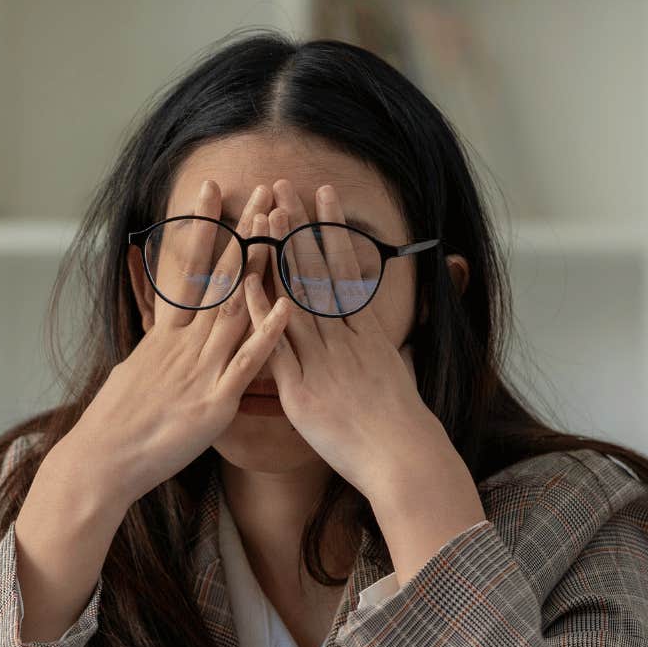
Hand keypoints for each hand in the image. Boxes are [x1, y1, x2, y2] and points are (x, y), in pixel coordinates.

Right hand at [58, 180, 291, 505]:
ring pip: (236, 308)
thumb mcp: (134, 372)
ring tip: (279, 226)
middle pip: (220, 277)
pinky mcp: (214, 403)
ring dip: (261, 266)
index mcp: (166, 336)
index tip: (212, 189)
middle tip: (262, 190)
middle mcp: (184, 344)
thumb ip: (157, 349)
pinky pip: (246, 364)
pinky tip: (286, 305)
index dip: (202, 227)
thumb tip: (162, 334)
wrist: (102, 461)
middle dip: (243, 231)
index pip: (188, 268)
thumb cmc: (117, 424)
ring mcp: (200, 370)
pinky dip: (267, 334)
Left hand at [252, 181, 484, 579]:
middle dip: (300, 227)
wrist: (402, 460)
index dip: (331, 231)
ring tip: (265, 214)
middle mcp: (343, 339)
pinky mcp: (302, 389)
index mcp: (366, 333)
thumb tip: (372, 331)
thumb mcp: (394, 376)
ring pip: (296, 296)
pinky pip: (276, 345)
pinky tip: (245, 283)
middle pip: (317, 272)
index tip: (322, 196)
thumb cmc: (399, 427)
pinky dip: (261, 313)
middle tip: (284, 186)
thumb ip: (377, 349)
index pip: (344, 269)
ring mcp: (322, 361)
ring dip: (279, 254)